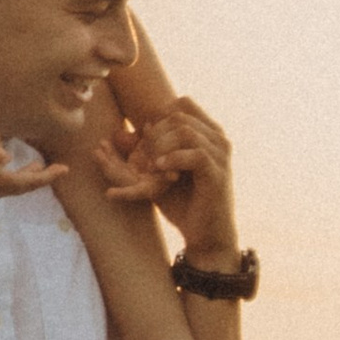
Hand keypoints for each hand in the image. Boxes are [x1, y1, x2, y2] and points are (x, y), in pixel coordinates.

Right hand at [0, 137, 65, 198]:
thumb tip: (6, 156)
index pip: (29, 184)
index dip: (47, 177)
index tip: (65, 170)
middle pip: (24, 184)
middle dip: (40, 175)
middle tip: (58, 169)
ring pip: (12, 180)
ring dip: (25, 172)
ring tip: (36, 165)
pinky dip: (9, 168)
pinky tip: (8, 158)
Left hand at [102, 100, 240, 252]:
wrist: (206, 236)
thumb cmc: (184, 204)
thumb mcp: (158, 174)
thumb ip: (142, 153)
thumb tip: (119, 134)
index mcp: (208, 134)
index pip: (182, 104)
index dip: (159, 116)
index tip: (147, 141)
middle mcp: (218, 140)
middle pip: (179, 116)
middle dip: (155, 135)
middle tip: (146, 159)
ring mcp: (220, 156)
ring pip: (185, 131)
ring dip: (161, 146)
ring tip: (152, 167)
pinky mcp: (218, 174)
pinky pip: (196, 154)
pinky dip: (173, 159)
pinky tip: (160, 170)